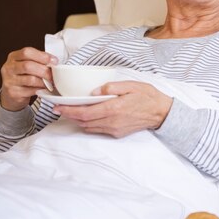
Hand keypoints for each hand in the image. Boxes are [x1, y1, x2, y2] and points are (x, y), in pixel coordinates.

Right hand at [0, 47, 57, 110]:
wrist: (12, 93)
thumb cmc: (24, 76)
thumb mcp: (28, 64)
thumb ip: (39, 61)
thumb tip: (54, 62)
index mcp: (13, 57)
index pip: (26, 52)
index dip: (43, 56)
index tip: (54, 61)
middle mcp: (9, 68)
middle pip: (28, 66)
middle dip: (44, 71)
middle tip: (53, 75)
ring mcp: (9, 81)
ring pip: (30, 79)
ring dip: (44, 81)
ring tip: (50, 83)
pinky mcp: (13, 93)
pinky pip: (31, 90)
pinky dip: (40, 89)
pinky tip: (44, 89)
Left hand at [53, 81, 173, 137]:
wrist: (161, 113)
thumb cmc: (147, 96)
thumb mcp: (131, 85)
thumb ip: (111, 87)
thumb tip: (93, 91)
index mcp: (114, 108)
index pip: (84, 112)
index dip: (68, 111)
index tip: (58, 107)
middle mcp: (112, 121)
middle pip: (83, 121)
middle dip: (69, 115)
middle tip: (58, 109)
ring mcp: (114, 129)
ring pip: (89, 127)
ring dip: (78, 120)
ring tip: (70, 112)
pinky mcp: (117, 133)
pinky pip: (97, 130)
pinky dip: (88, 124)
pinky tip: (87, 117)